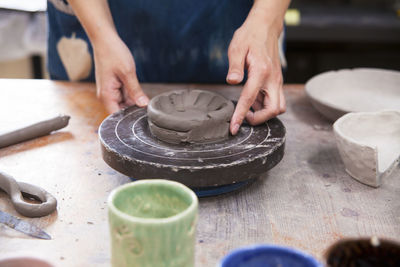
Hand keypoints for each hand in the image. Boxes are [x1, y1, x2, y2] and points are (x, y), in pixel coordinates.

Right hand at [92, 34, 148, 112]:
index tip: (142, 118)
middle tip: (148, 108)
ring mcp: (111, 92)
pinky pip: (126, 95)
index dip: (129, 120)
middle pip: (122, 111)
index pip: (116, 117)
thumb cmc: (113, 53)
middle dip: (134, 110)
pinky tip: (140, 91)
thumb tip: (143, 105)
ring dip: (135, 101)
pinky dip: (133, 94)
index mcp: (106, 95)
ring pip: (126, 103)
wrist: (105, 39)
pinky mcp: (115, 87)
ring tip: (144, 96)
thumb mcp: (127, 72)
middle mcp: (107, 96)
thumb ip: (135, 90)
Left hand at [227, 5, 285, 134]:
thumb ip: (235, 66)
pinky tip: (253, 99)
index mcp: (261, 72)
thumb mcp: (237, 48)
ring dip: (264, 113)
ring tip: (248, 106)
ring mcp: (277, 81)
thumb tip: (232, 82)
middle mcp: (273, 79)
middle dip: (259, 118)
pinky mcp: (276, 82)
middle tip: (244, 116)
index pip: (249, 99)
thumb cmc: (249, 36)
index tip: (233, 127)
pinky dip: (265, 105)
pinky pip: (276, 100)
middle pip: (273, 109)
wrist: (265, 27)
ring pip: (278, 107)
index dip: (240, 115)